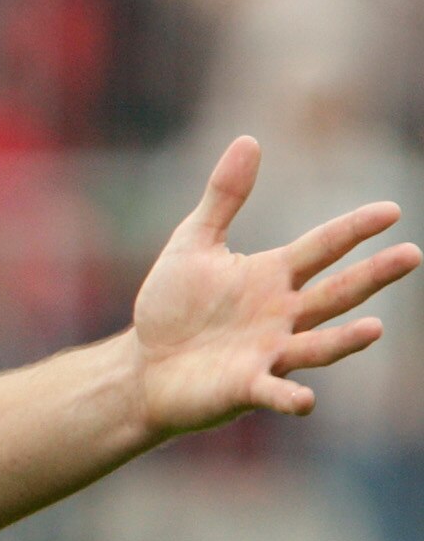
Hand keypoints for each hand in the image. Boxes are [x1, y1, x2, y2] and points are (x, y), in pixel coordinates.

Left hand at [133, 135, 418, 435]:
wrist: (144, 365)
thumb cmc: (172, 307)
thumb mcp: (193, 245)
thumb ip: (223, 198)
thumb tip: (249, 139)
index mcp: (273, 277)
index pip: (322, 247)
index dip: (354, 230)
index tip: (391, 211)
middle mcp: (283, 315)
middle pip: (336, 293)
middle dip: (372, 276)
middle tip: (411, 255)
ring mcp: (269, 352)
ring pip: (318, 345)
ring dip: (345, 340)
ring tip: (375, 329)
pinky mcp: (246, 386)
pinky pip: (274, 391)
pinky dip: (290, 395)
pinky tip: (306, 401)